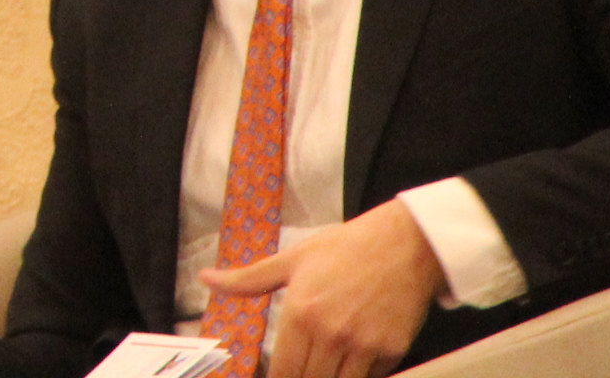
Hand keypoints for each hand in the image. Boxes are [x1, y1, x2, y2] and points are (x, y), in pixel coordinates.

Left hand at [201, 203, 443, 377]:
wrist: (403, 245)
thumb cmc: (344, 249)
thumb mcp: (292, 259)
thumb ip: (248, 280)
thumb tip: (207, 279)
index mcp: (301, 313)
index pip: (284, 370)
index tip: (277, 375)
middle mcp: (331, 335)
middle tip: (299, 368)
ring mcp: (364, 346)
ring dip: (330, 377)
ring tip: (323, 364)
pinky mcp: (391, 351)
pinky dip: (359, 375)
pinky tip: (352, 362)